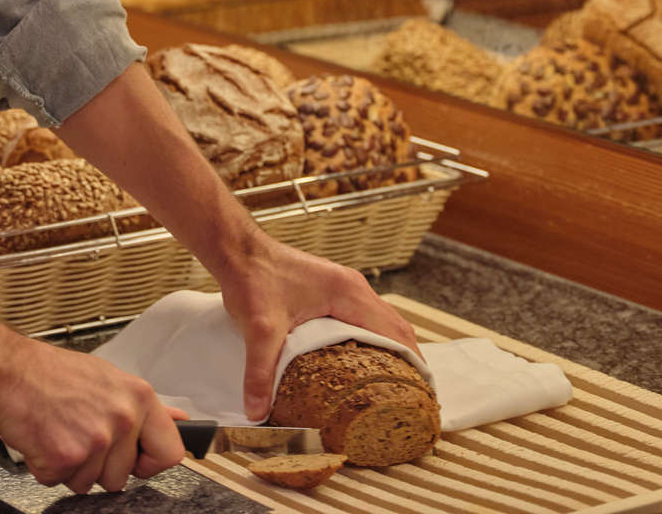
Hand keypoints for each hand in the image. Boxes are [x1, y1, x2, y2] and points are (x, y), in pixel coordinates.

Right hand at [0, 339, 186, 493]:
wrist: (9, 369)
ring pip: (91, 484)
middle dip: (100, 465)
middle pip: (123, 477)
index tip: (136, 459)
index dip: (150, 462)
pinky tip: (45, 439)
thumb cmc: (53, 372)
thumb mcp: (110, 379)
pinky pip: (61, 483)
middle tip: (80, 433)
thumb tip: (179, 422)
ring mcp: (94, 441)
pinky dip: (48, 468)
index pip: (170, 452)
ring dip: (73, 468)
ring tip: (61, 432)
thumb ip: (147, 407)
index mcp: (138, 398)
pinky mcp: (64, 459)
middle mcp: (122, 419)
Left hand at [218, 238, 419, 419]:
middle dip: (408, 360)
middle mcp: (353, 288)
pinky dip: (374, 340)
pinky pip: (364, 318)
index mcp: (349, 294)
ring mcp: (343, 287)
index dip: (413, 363)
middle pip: (395, 327)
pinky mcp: (331, 291)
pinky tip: (363, 362)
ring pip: (381, 321)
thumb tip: (259, 411)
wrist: (238, 251)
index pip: (395, 332)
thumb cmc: (253, 278)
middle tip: (413, 395)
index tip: (423, 392)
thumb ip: (261, 371)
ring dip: (391, 349)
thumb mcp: (259, 328)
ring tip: (394, 384)